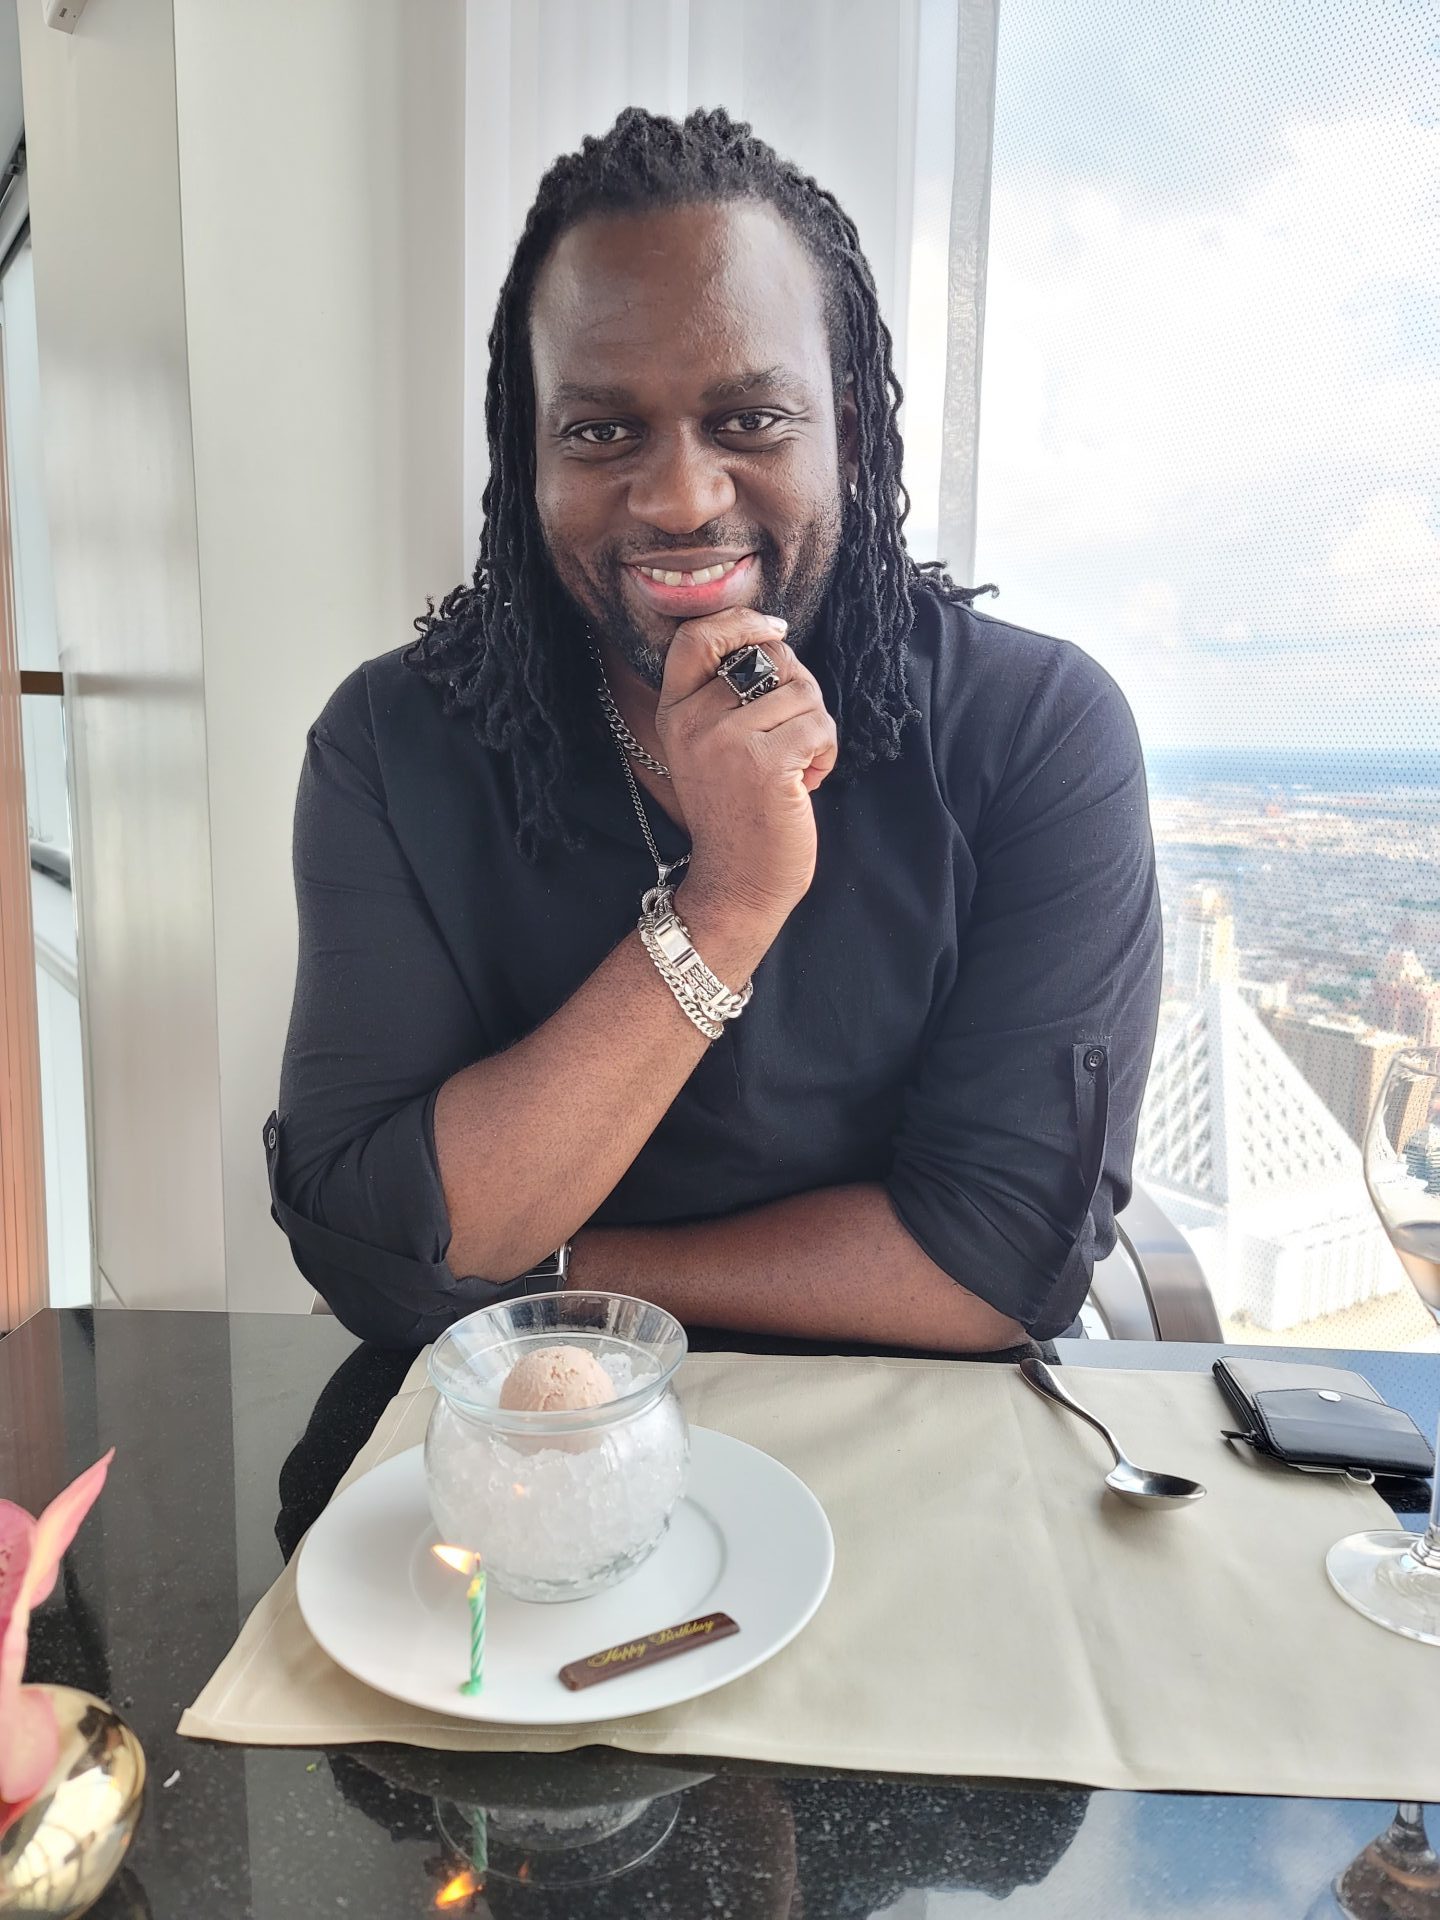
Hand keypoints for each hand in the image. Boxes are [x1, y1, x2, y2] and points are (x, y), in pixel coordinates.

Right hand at [654, 607, 838, 931]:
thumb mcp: (710, 747)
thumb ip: (726, 694)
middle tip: (792, 737)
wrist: (737, 883)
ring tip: (796, 768)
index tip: (774, 630)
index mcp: (675, 711)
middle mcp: (694, 720)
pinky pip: (819, 725)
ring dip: (816, 729)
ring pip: (804, 692)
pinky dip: (826, 753)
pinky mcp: (765, 763)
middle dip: (799, 690)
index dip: (742, 620)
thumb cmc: (739, 812)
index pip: (697, 635)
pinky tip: (806, 782)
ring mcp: (726, 740)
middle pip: (771, 657)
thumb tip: (772, 635)